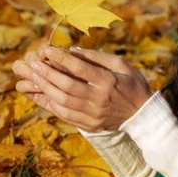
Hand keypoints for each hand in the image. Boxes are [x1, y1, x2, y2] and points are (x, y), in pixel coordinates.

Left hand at [12, 46, 152, 131]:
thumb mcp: (120, 65)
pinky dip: (52, 105)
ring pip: (63, 102)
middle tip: (34, 64)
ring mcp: (94, 115)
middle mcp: (99, 100)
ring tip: (34, 77)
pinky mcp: (90, 125)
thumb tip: (72, 50)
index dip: (61, 58)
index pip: (79, 69)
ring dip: (46, 89)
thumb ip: (97, 57)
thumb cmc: (132, 84)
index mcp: (108, 82)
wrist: (143, 116)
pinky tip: (42, 94)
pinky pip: (65, 115)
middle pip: (67, 86)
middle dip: (48, 73)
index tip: (47, 50)